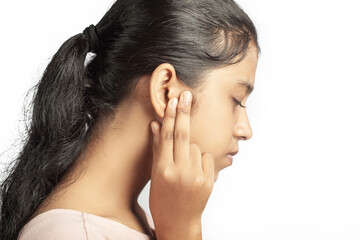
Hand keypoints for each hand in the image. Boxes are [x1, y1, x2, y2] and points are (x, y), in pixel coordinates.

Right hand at [149, 90, 214, 238]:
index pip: (167, 137)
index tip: (173, 101)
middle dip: (184, 112)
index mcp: (163, 170)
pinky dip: (201, 159)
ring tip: (185, 166)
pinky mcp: (209, 180)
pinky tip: (194, 171)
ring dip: (191, 148)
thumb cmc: (162, 199)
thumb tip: (155, 125)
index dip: (170, 117)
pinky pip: (206, 157)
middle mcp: (180, 172)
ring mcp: (196, 176)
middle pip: (183, 135)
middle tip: (186, 95)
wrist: (179, 222)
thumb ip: (157, 149)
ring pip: (196, 147)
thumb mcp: (155, 174)